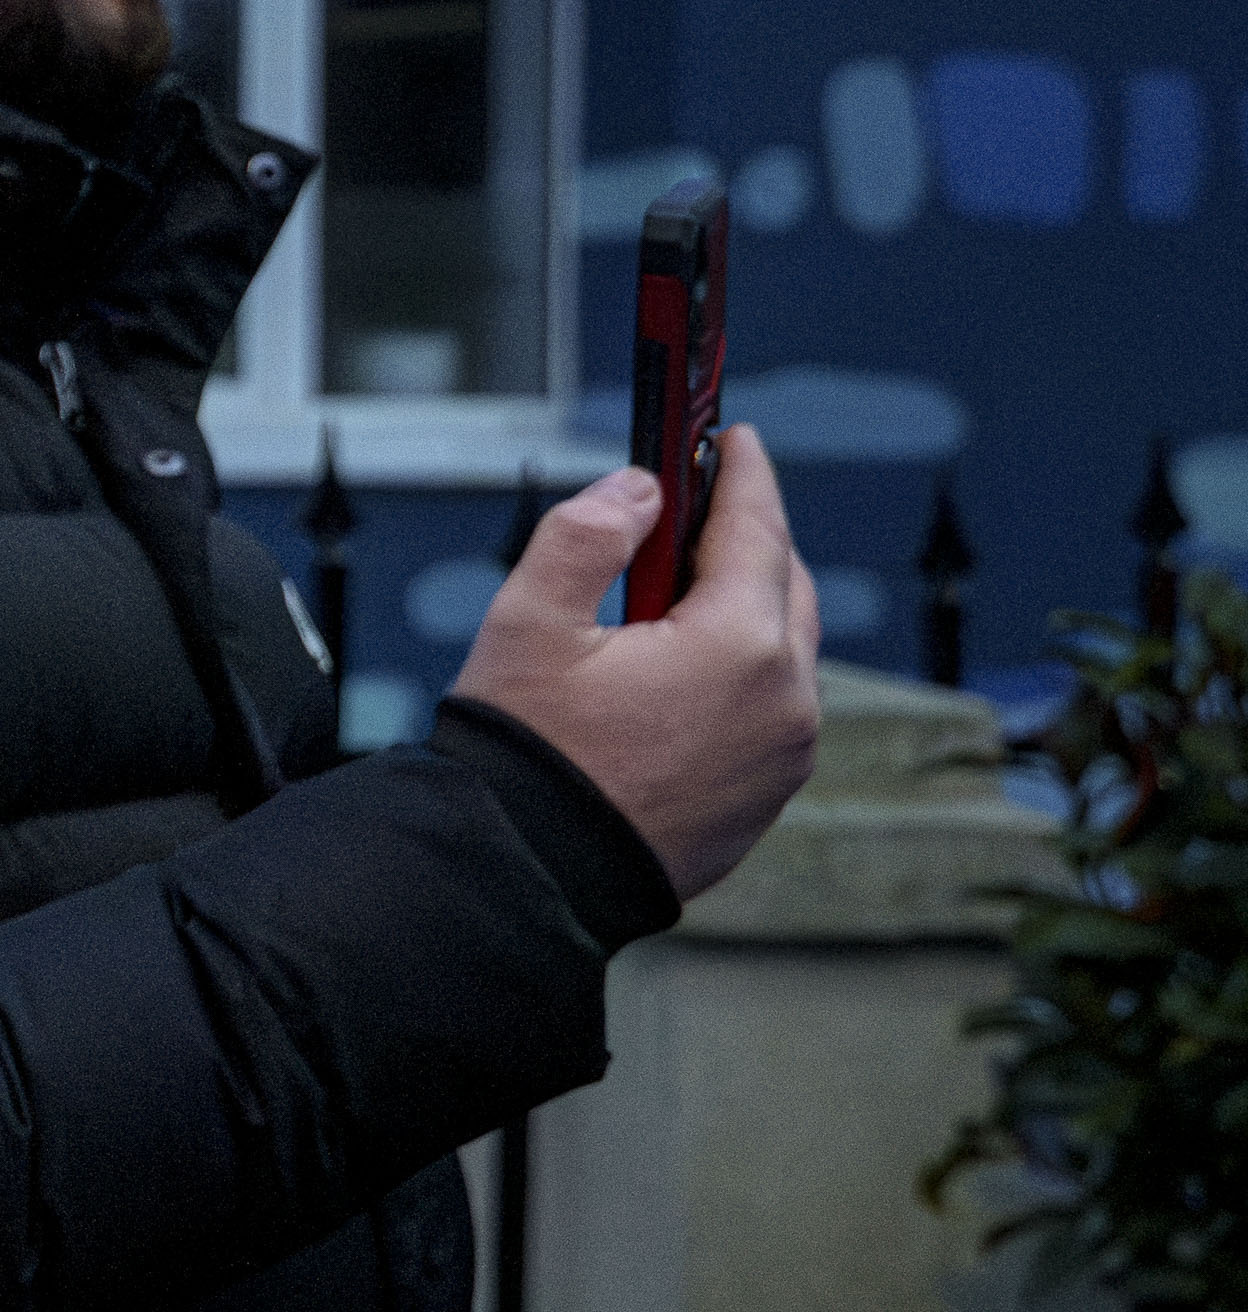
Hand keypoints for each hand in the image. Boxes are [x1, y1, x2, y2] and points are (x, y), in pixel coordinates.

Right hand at [447, 426, 821, 897]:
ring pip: (784, 647)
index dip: (742, 473)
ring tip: (671, 595)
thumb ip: (588, 534)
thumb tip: (637, 492)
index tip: (735, 438)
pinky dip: (742, 668)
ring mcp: (785, 752)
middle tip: (694, 509)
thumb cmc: (526, 756)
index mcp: (738, 646)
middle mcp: (785, 699)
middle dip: (744, 537)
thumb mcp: (528, 621)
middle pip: (782, 585)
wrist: (530, 872)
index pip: (757, 529)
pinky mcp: (769, 791)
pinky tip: (681, 667)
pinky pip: (773, 705)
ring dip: (742, 606)